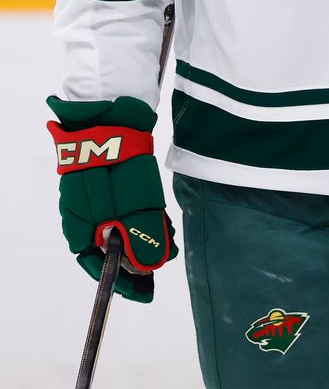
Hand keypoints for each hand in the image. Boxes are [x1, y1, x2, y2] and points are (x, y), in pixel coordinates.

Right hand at [47, 96, 177, 302]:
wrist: (111, 116)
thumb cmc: (114, 167)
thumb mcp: (130, 208)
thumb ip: (139, 238)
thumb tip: (149, 268)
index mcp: (79, 228)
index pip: (98, 266)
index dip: (122, 280)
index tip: (146, 289)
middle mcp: (83, 216)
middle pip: (111, 247)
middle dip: (139, 256)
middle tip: (166, 255)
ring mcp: (94, 196)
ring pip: (120, 226)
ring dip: (144, 234)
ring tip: (170, 236)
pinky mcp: (107, 179)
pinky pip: (124, 207)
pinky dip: (142, 215)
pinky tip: (162, 216)